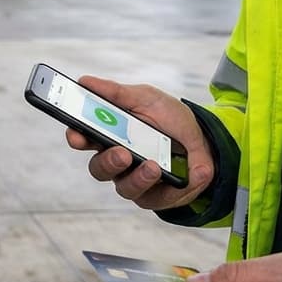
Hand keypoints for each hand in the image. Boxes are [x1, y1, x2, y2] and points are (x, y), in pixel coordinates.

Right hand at [65, 76, 212, 210]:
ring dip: (138, 178)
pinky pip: (157, 199)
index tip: (77, 135)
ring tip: (153, 166)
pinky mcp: (156, 196)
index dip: (77, 138)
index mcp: (109, 135)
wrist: (204, 138)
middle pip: (99, 169)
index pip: (83, 139)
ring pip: (125, 188)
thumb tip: (85, 81)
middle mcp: (117, 161)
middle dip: (108, 162)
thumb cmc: (169, 118)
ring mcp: (135, 180)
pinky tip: (188, 174)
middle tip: (122, 153)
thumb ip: (117, 93)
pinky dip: (173, 188)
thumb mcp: (146, 98)